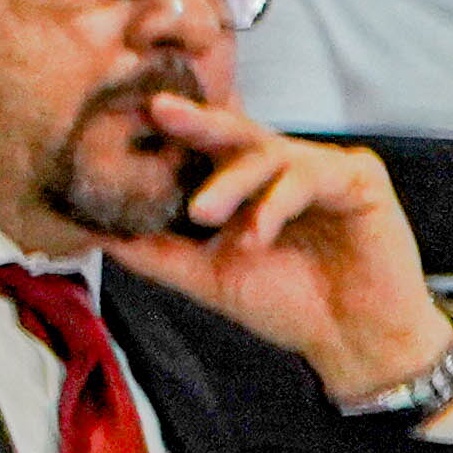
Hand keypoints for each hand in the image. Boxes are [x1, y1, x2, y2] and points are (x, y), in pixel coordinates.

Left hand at [106, 92, 452, 403]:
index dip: (170, 132)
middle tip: (159, 111)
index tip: (124, 117)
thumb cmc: (285, 304)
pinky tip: (256, 234)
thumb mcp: (207, 276)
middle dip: (195, 122)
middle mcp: (283, 165)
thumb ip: (155, 251)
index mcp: (248, 181)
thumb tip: (92, 230)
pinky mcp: (360, 178)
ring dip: (232, 182)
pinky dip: (276, 204)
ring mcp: (322, 167)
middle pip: (235, 132)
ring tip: (204, 213)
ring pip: (269, 152)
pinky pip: (310, 176)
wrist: (351, 342)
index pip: (205, 146)